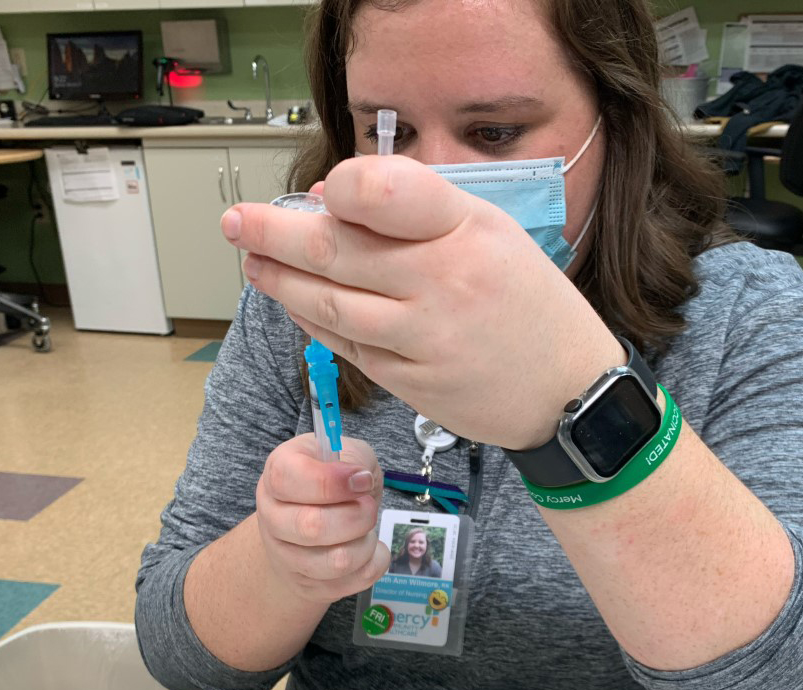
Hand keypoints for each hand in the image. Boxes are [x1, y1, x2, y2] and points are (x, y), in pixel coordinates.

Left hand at [220, 156, 622, 449]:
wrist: (566, 389)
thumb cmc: (528, 303)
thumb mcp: (492, 232)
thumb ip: (416, 211)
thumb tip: (331, 198)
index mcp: (467, 230)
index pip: (385, 193)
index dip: (341, 188)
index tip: (321, 190)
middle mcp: (442, 282)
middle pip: (335, 250)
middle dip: (273, 233)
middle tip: (236, 222)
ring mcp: (422, 337)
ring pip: (327, 303)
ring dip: (279, 281)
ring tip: (252, 261)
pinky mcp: (408, 381)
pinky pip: (345, 344)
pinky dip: (311, 321)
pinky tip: (292, 302)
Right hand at [255, 434, 388, 603]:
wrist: (317, 523)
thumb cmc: (335, 485)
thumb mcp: (347, 455)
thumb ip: (354, 459)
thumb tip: (359, 479)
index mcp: (277, 474)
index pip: (288, 479)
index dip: (331, 482)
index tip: (361, 481)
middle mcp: (272, 516)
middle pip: (312, 527)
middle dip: (358, 516)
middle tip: (369, 506)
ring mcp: (285, 556)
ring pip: (336, 562)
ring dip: (367, 543)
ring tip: (367, 529)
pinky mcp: (307, 585)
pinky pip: (351, 582)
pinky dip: (373, 563)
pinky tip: (368, 548)